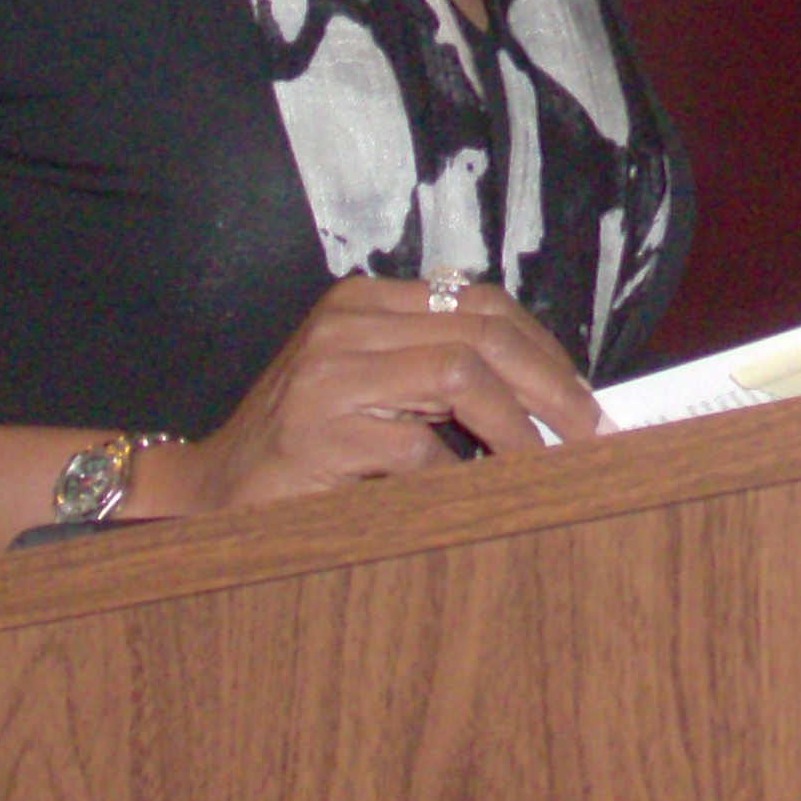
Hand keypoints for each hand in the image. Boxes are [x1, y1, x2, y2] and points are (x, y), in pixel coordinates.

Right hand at [142, 275, 607, 515]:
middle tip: (593, 432)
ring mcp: (329, 373)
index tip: (583, 397)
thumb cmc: (306, 452)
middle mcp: (347, 323)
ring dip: (520, 426)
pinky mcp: (320, 430)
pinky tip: (476, 498)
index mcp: (365, 303)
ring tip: (550, 466)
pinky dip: (460, 474)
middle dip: (551, 383)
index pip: (480, 303)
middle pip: (482, 332)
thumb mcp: (375, 392)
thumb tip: (554, 400)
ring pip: (462, 374)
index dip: (543, 349)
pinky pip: (419, 446)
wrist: (207, 495)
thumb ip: (440, 378)